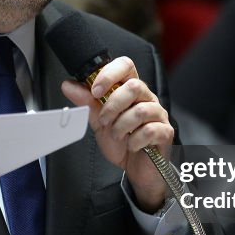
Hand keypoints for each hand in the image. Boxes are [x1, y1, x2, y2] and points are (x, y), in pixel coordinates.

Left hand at [60, 57, 172, 212]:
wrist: (136, 168)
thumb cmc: (121, 142)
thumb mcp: (99, 121)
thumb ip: (87, 103)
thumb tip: (69, 85)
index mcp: (131, 91)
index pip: (125, 65)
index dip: (109, 74)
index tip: (95, 91)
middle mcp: (146, 98)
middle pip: (134, 86)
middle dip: (112, 105)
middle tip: (104, 120)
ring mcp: (158, 114)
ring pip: (141, 110)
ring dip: (121, 125)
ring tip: (116, 135)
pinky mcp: (165, 132)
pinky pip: (149, 130)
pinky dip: (134, 140)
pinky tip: (131, 145)